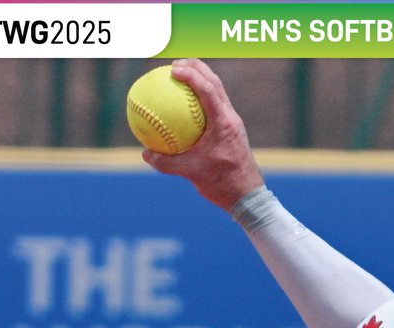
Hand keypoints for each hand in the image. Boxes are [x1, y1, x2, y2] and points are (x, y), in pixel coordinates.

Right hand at [141, 59, 265, 209]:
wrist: (248, 197)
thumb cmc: (223, 184)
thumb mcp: (192, 174)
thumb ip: (167, 163)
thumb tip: (146, 154)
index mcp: (224, 123)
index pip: (208, 89)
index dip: (191, 74)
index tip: (173, 68)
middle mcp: (231, 118)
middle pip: (214, 81)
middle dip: (195, 67)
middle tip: (174, 64)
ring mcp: (233, 124)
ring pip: (217, 92)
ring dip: (200, 80)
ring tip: (179, 78)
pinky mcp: (231, 131)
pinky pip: (214, 108)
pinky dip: (200, 101)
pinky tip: (184, 108)